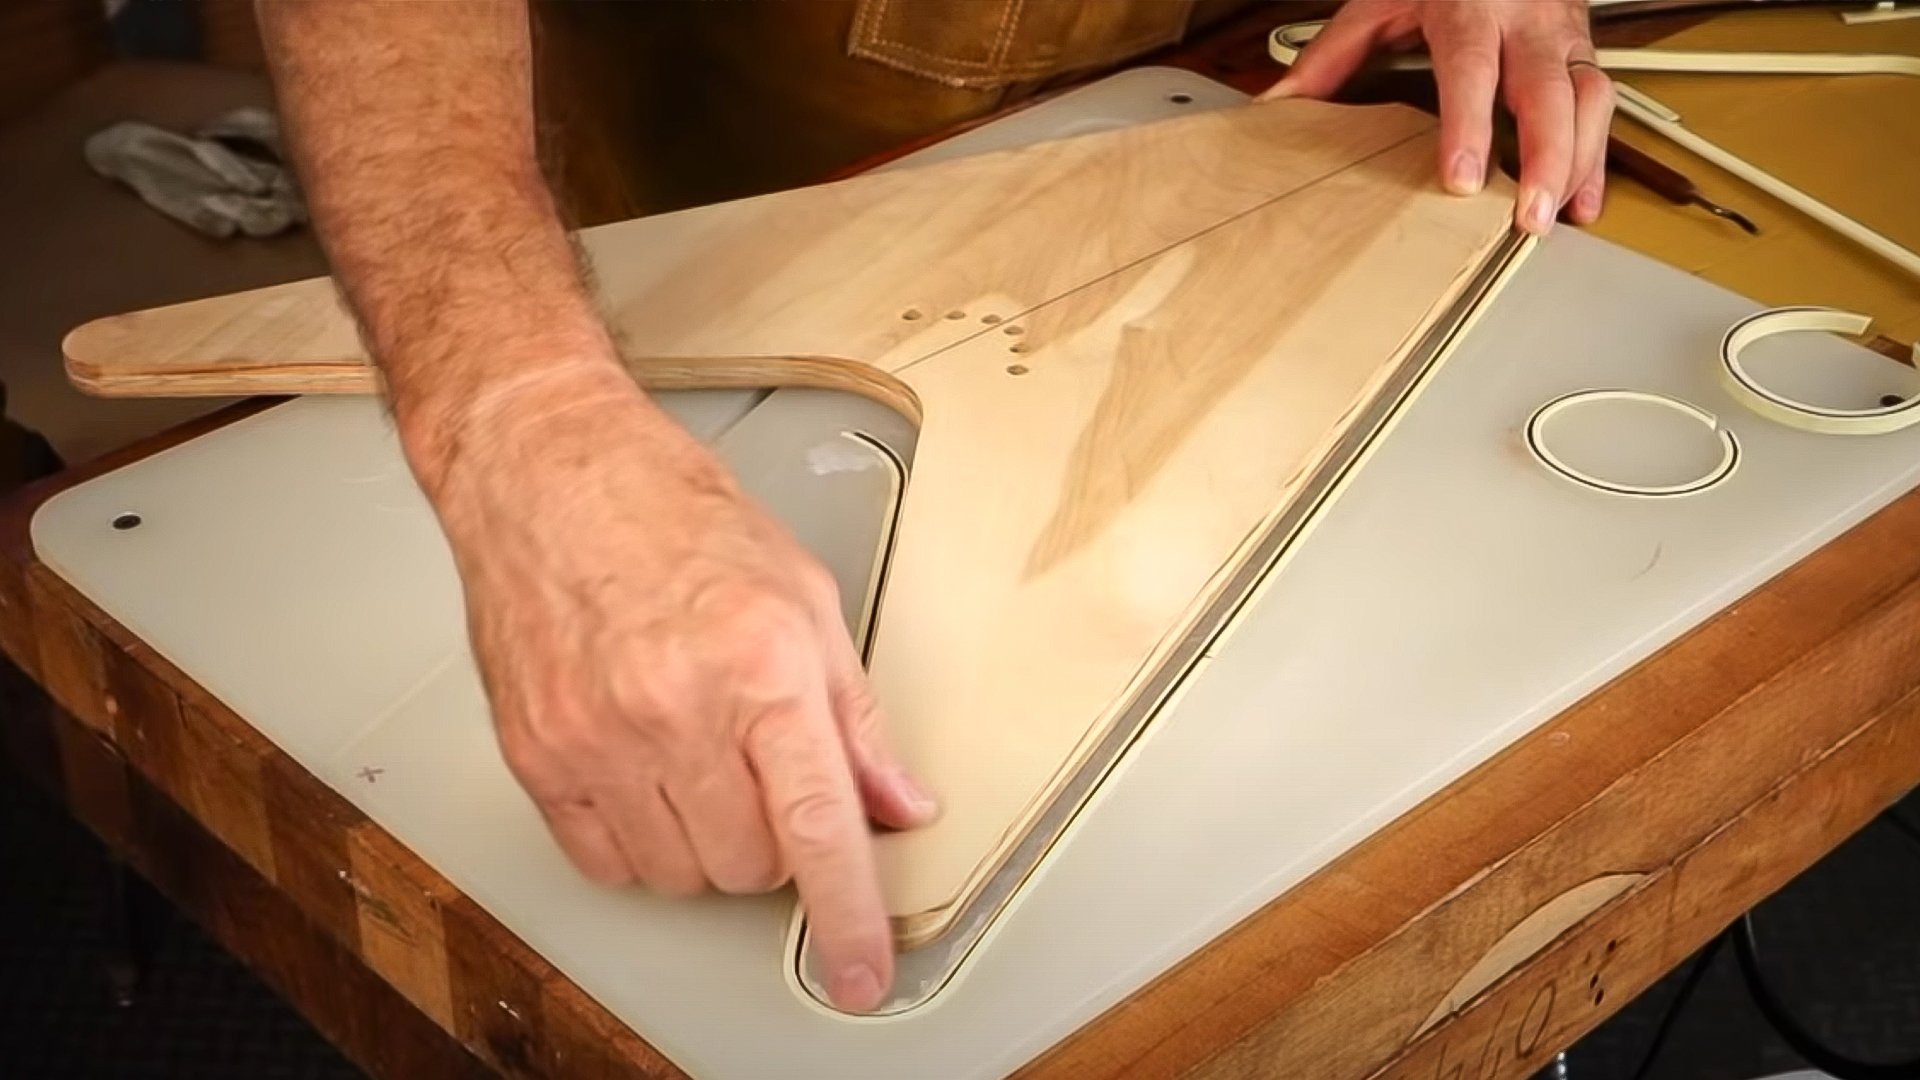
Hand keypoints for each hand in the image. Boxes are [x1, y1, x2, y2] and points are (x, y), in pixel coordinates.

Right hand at [430, 363, 936, 1013]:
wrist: (548, 473)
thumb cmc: (673, 515)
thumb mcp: (803, 596)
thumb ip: (855, 714)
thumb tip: (897, 801)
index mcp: (759, 665)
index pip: (819, 827)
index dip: (848, 915)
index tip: (860, 971)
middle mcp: (675, 710)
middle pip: (750, 866)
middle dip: (774, 840)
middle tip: (761, 768)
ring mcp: (596, 739)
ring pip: (680, 875)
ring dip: (707, 845)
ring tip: (699, 755)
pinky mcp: (536, 755)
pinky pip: (605, 861)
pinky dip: (640, 842)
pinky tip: (645, 774)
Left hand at [1262, 0, 1613, 233]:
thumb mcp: (1381, 0)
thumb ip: (1331, 54)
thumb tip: (1279, 104)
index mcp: (1469, 5)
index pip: (1471, 68)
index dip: (1468, 125)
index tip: (1461, 177)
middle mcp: (1524, 19)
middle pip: (1545, 91)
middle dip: (1544, 157)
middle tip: (1528, 215)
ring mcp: (1560, 33)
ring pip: (1587, 97)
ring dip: (1577, 162)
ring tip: (1555, 218)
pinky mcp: (1580, 49)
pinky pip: (1602, 103)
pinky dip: (1596, 157)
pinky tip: (1583, 200)